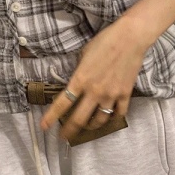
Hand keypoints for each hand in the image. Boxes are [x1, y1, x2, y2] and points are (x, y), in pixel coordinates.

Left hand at [40, 15, 152, 142]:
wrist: (130, 38)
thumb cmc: (105, 41)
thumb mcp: (83, 54)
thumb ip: (79, 72)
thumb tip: (77, 82)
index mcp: (80, 80)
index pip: (62, 103)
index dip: (51, 117)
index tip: (44, 126)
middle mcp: (94, 91)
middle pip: (79, 119)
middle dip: (69, 130)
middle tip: (64, 137)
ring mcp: (111, 95)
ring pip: (99, 120)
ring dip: (91, 126)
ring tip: (87, 127)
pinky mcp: (125, 94)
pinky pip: (118, 113)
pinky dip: (112, 118)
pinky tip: (109, 118)